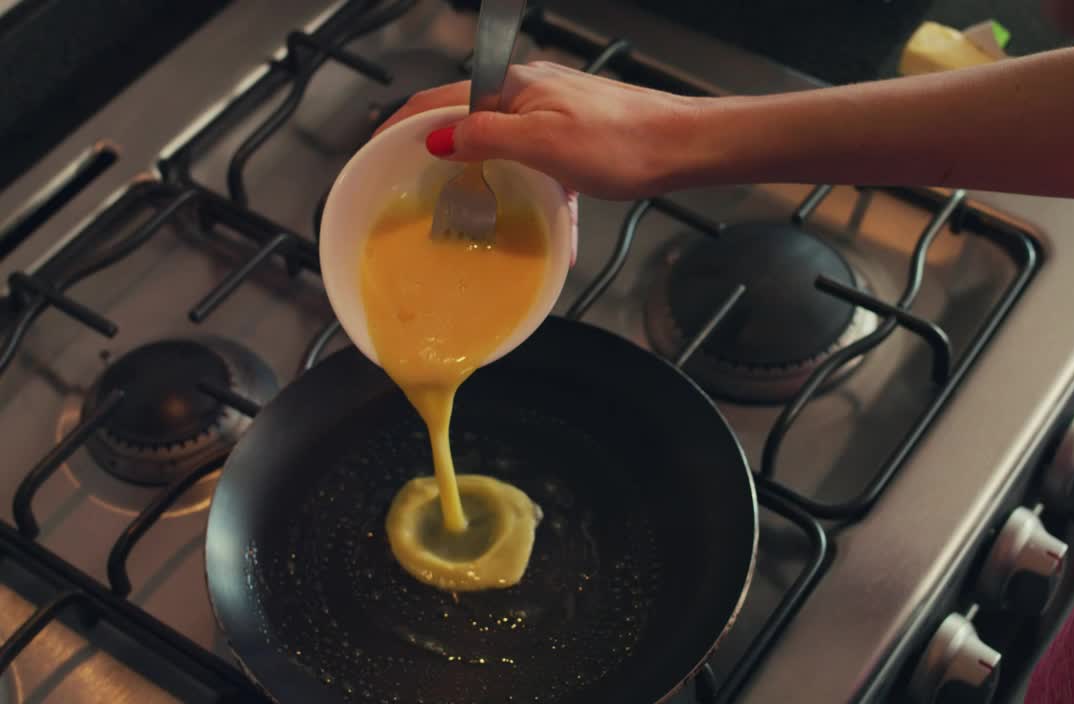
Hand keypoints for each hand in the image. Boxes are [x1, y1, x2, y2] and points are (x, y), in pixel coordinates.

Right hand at [375, 62, 706, 199]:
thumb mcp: (541, 144)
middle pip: (470, 125)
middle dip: (445, 159)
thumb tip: (438, 137)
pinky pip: (546, 169)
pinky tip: (557, 234)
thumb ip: (484, 138)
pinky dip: (544, 198)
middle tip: (423, 192)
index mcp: (512, 88)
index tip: (377, 153)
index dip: (402, 127)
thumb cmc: (622, 143)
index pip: (437, 102)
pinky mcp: (579, 138)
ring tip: (482, 218)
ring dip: (496, 184)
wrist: (684, 147)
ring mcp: (555, 115)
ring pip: (509, 150)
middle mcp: (530, 94)